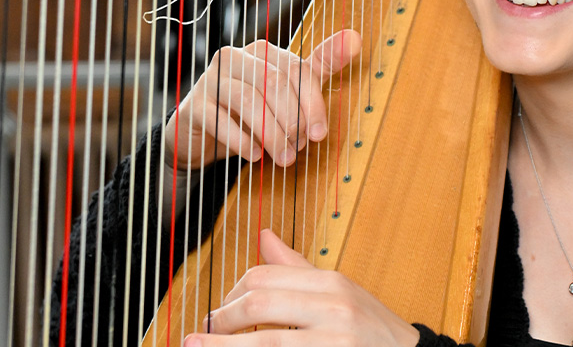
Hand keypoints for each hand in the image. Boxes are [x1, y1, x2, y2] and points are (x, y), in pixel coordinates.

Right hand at [163, 30, 361, 169]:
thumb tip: (357, 37)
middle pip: (274, 82)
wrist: (202, 137)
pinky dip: (241, 140)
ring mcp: (212, 79)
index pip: (297, 69)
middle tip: (299, 149)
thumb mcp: (289, 92)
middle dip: (292, 119)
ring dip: (271, 133)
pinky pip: (220, 119)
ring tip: (283, 158)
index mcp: (264, 51)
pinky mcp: (194, 104)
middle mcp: (236, 58)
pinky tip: (254, 156)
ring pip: (249, 100)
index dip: (312, 103)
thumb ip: (321, 67)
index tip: (321, 134)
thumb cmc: (253, 113)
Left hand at [182, 229, 420, 346]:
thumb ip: (297, 268)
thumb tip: (263, 236)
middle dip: (222, 319)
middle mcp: (334, 306)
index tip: (217, 311)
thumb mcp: (340, 292)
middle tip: (200, 334)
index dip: (232, 293)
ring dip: (223, 346)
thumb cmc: (372, 330)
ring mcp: (335, 339)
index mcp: (331, 282)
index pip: (266, 275)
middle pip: (260, 302)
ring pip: (265, 341)